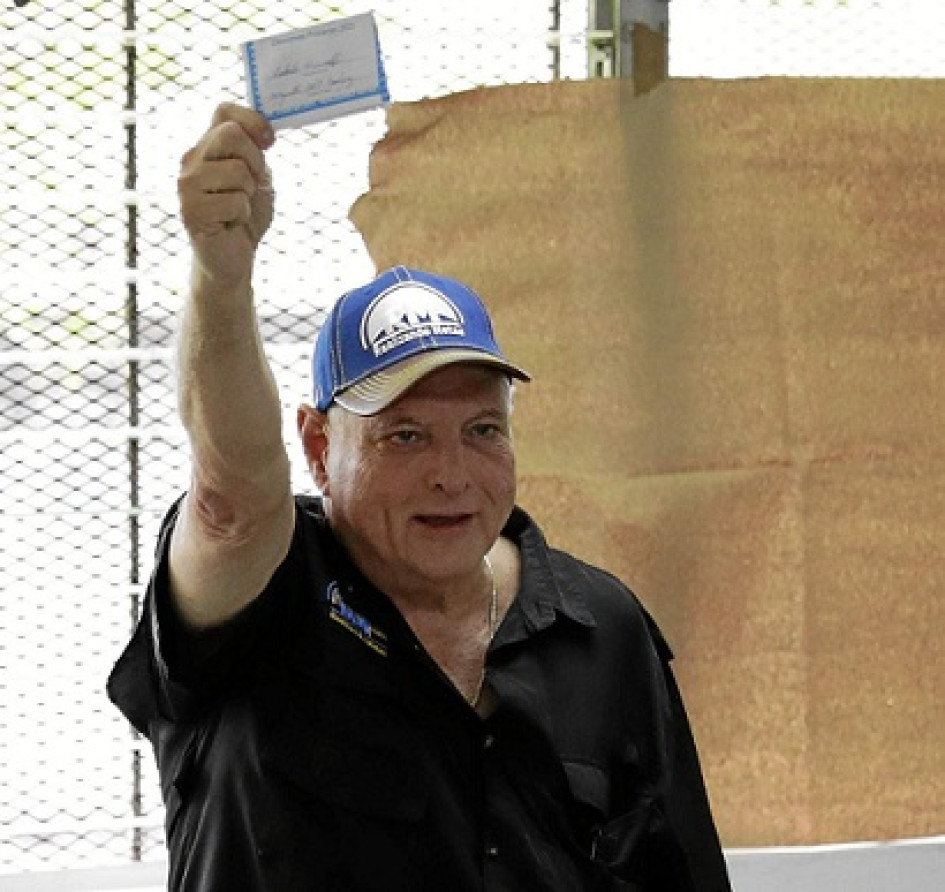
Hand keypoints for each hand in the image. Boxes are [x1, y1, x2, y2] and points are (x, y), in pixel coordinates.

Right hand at [178, 102, 275, 288]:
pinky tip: (230, 223)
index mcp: (207, 146)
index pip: (224, 111)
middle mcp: (192, 160)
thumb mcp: (257, 177)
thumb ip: (255, 152)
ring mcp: (187, 185)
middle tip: (251, 186)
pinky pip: (235, 202)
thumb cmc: (245, 215)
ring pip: (237, 171)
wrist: (233, 257)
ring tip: (237, 208)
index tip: (270, 141)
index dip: (251, 119)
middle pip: (231, 134)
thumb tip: (264, 132)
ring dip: (249, 194)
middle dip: (254, 162)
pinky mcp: (191, 211)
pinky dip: (242, 215)